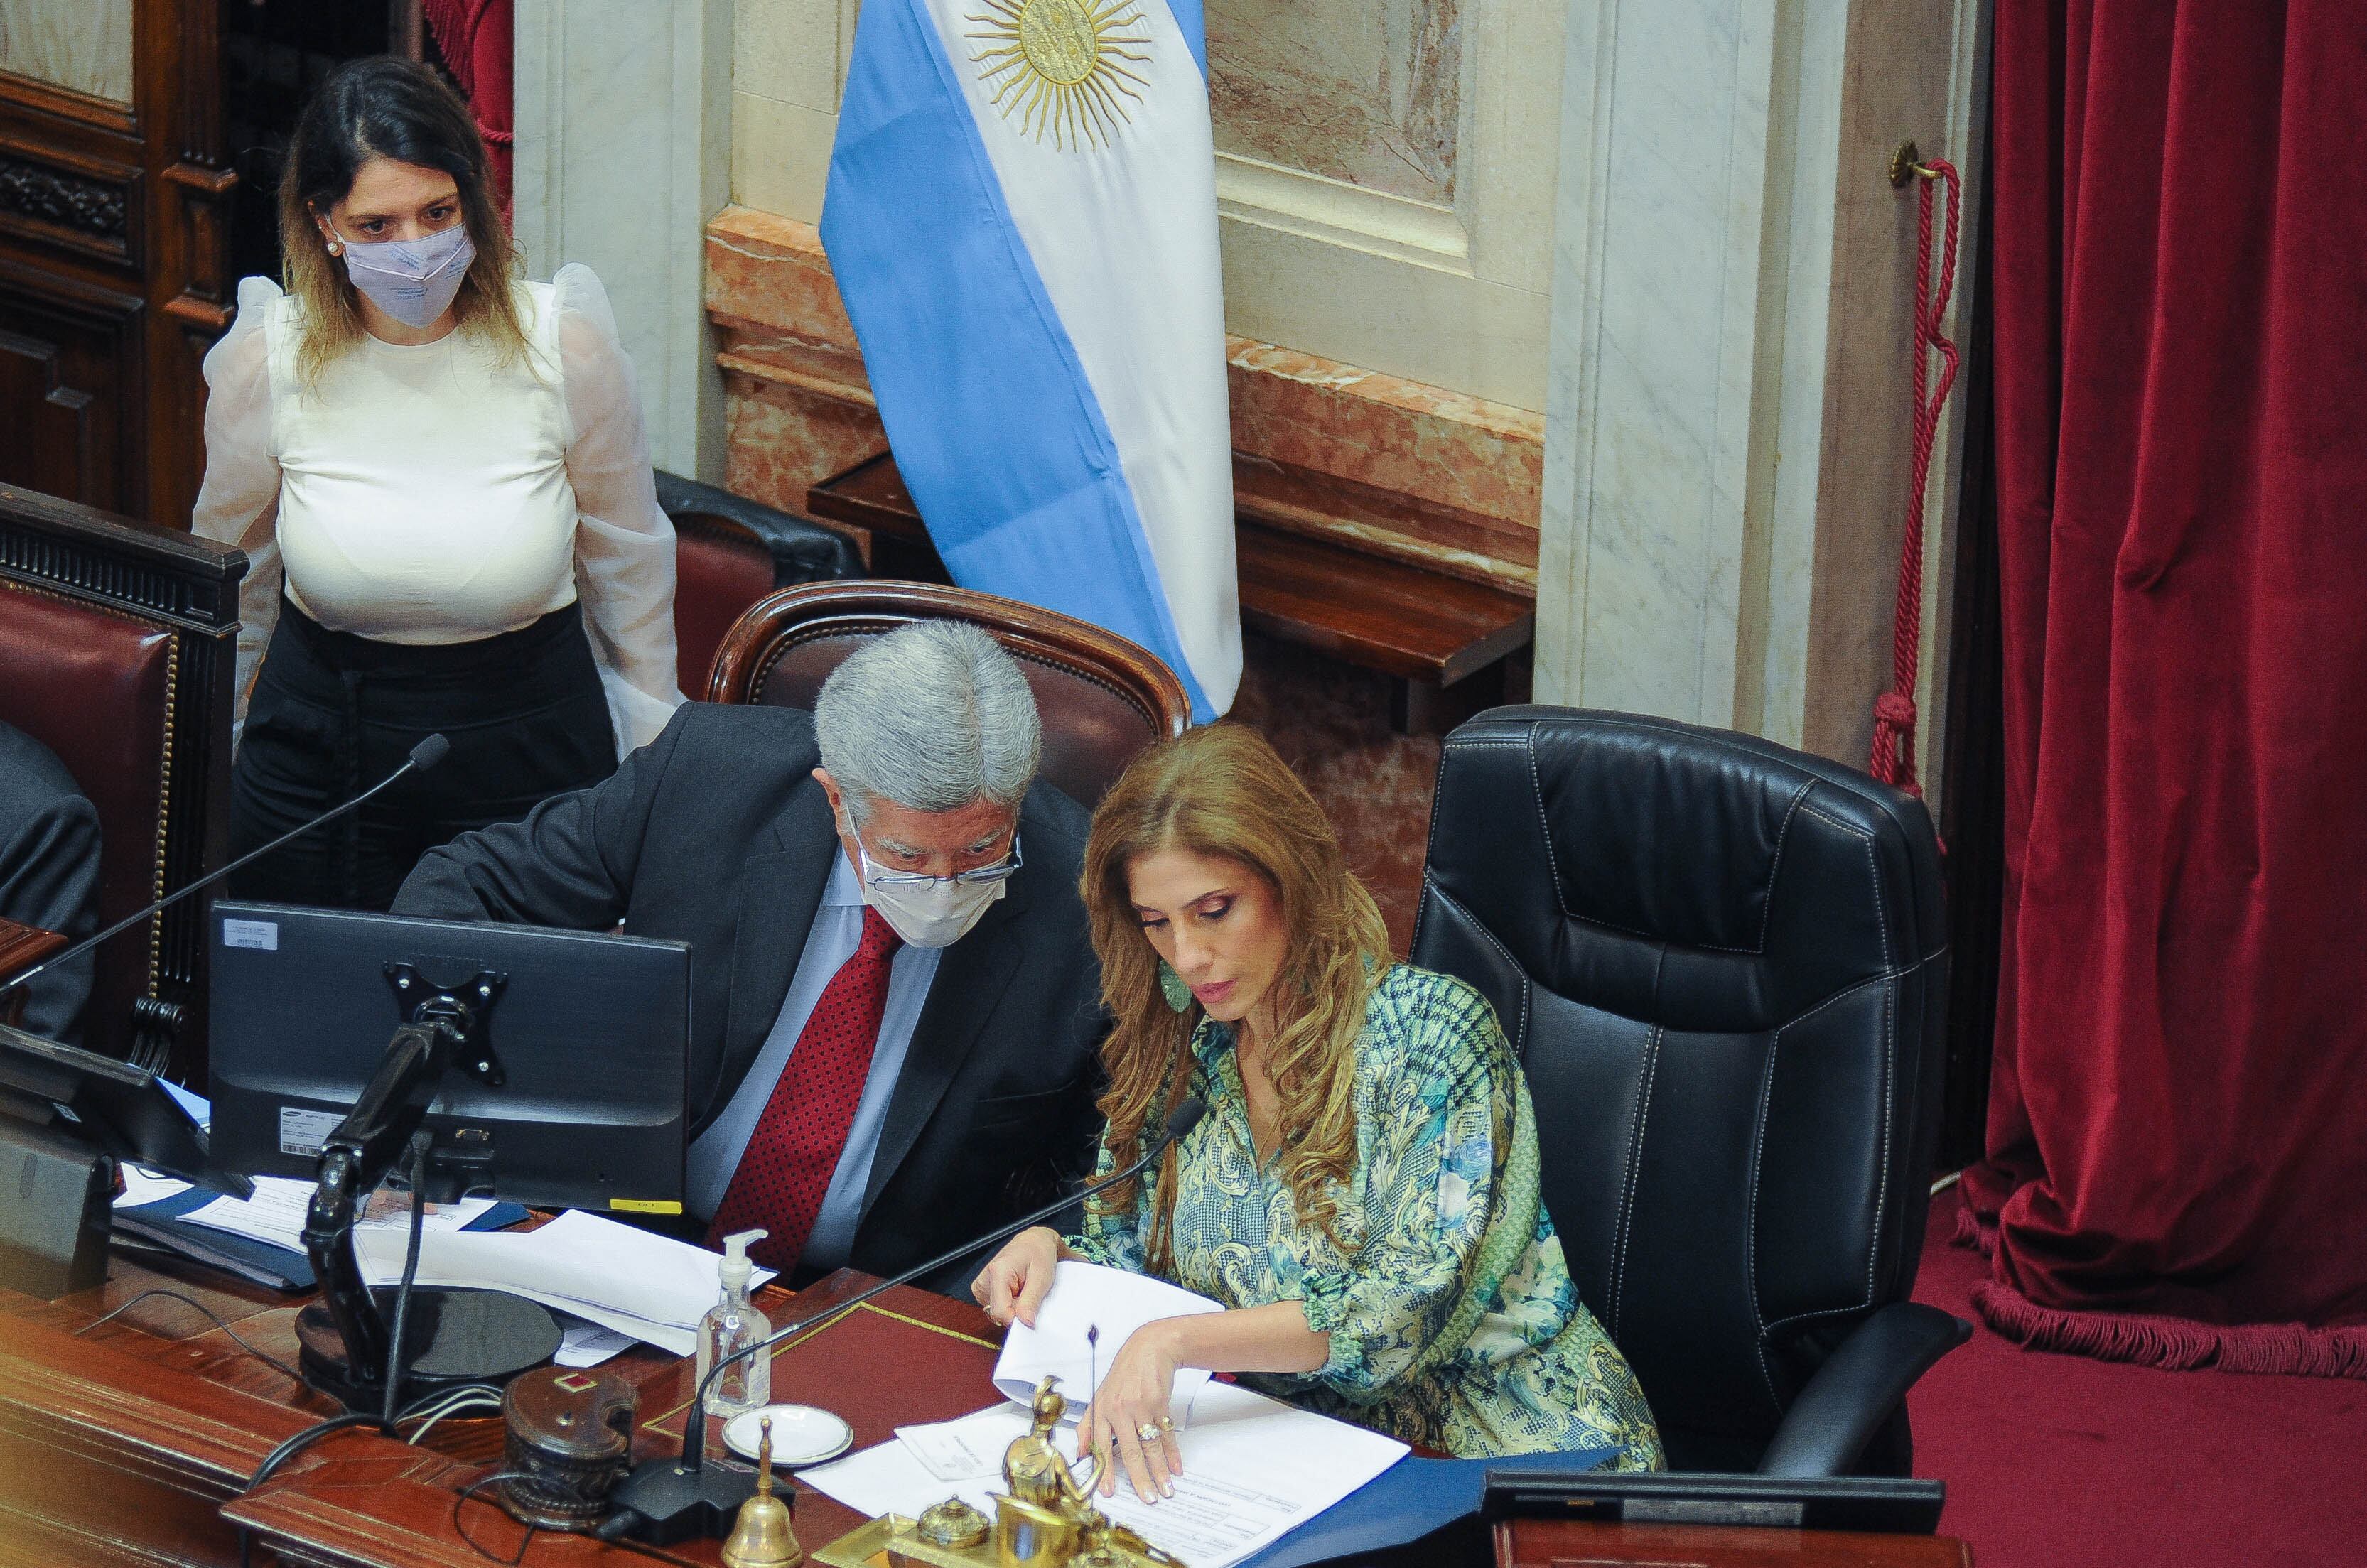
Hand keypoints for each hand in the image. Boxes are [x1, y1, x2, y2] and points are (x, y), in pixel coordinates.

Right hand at [972, 1226, 1061, 1327]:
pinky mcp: (983, 1290)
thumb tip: (1025, 1322)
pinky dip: (1009, 1303)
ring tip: (1023, 1289)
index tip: (1030, 1314)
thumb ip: (1031, 1301)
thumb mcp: (1042, 1277)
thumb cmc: (1039, 1253)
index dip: (1018, 1318)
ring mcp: (982, 1285)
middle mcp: (985, 1279)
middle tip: (1029, 1294)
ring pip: (997, 1312)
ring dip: (1014, 1307)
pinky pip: (997, 1307)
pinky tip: (1017, 1290)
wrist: (1034, 1242)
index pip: (1000, 1312)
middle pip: (998, 1313)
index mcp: (997, 1272)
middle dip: (1017, 1311)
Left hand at [1080, 1319, 1184, 1502]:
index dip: (1105, 1471)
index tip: (1109, 1491)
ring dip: (1160, 1470)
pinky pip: (1166, 1433)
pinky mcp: (1159, 1403)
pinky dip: (1172, 1453)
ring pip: (1151, 1445)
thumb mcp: (1099, 1397)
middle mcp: (1119, 1409)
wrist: (1148, 1349)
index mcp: (1101, 1411)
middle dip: (1141, 1479)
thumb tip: (1080, 1453)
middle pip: (1131, 1451)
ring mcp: (1141, 1406)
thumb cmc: (1124, 1375)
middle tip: (1148, 1497)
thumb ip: (1088, 1426)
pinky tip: (1175, 1466)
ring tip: (1165, 1488)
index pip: (1101, 1447)